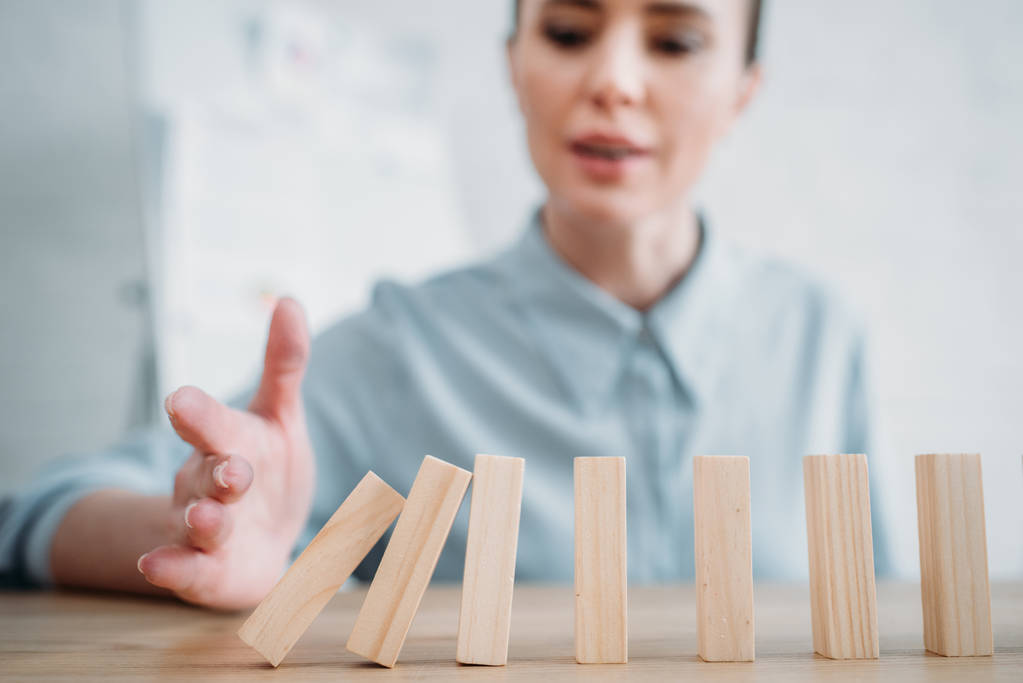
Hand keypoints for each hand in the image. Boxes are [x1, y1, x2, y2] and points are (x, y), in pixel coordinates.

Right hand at [137, 298, 314, 609]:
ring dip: (202, 521)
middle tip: (233, 470)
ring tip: (209, 519)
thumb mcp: (279, 417)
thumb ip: (284, 364)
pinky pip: (186, 572)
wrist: (260, 541)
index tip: (180, 400)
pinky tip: (155, 566)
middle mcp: (207, 483)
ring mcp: (203, 529)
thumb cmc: (267, 469)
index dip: (198, 413)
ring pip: (197, 524)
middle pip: (206, 474)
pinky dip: (172, 569)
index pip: (212, 423)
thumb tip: (289, 300)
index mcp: (228, 441)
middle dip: (216, 472)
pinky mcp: (205, 572)